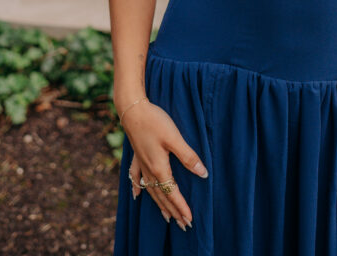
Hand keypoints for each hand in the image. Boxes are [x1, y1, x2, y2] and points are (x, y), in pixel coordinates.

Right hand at [123, 99, 208, 230]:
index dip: (182, 207)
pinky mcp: (137, 156)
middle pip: (162, 196)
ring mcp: (141, 164)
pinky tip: (137, 196)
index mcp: (159, 168)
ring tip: (167, 218)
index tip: (190, 220)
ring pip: (151, 191)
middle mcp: (149, 170)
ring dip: (160, 205)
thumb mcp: (175, 138)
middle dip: (174, 211)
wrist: (133, 110)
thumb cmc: (155, 122)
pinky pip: (136, 178)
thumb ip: (189, 157)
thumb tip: (203, 174)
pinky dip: (137, 189)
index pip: (173, 194)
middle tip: (183, 226)